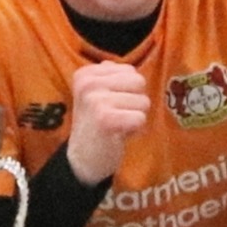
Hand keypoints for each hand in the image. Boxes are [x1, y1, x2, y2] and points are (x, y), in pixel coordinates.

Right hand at [63, 59, 152, 185]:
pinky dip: (135, 130)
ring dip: (135, 117)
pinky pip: (140, 118)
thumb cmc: (95, 125)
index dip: (127, 91)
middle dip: (135, 102)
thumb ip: (109, 77)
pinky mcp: (105, 119)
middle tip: (116, 116)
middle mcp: (88, 83)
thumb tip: (120, 66)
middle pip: (139, 82)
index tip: (110, 106)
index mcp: (85, 74)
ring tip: (117, 126)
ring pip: (143, 101)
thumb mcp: (96, 95)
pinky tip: (119, 135)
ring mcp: (95, 100)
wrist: (82, 160)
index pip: (130, 70)